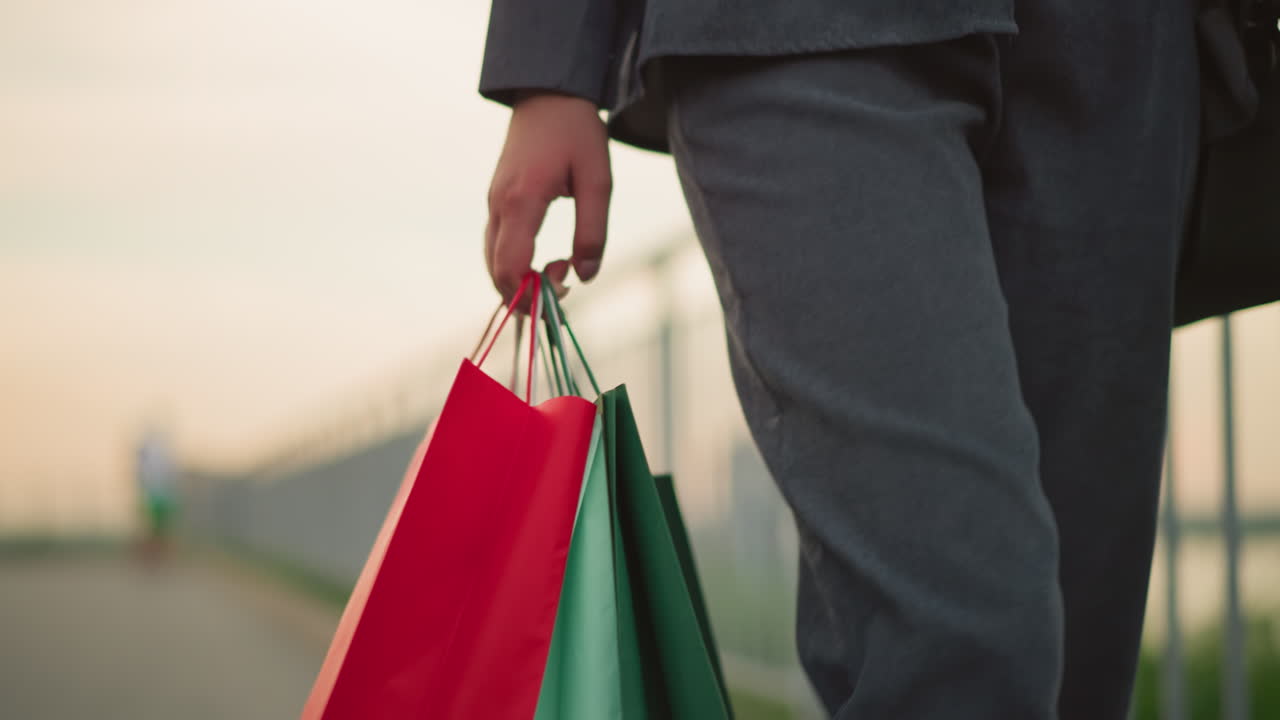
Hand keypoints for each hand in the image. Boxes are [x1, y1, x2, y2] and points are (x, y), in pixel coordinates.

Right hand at [485, 92, 612, 304]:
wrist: (549, 93)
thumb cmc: (577, 132)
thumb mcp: (598, 182)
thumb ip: (593, 232)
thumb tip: (585, 275)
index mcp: (521, 202)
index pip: (510, 268)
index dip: (530, 294)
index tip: (564, 290)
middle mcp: (498, 206)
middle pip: (496, 272)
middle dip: (525, 293)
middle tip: (565, 284)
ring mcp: (493, 202)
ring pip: (492, 261)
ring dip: (519, 279)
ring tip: (558, 269)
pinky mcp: (496, 200)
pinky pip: (496, 245)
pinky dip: (513, 264)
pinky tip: (540, 260)